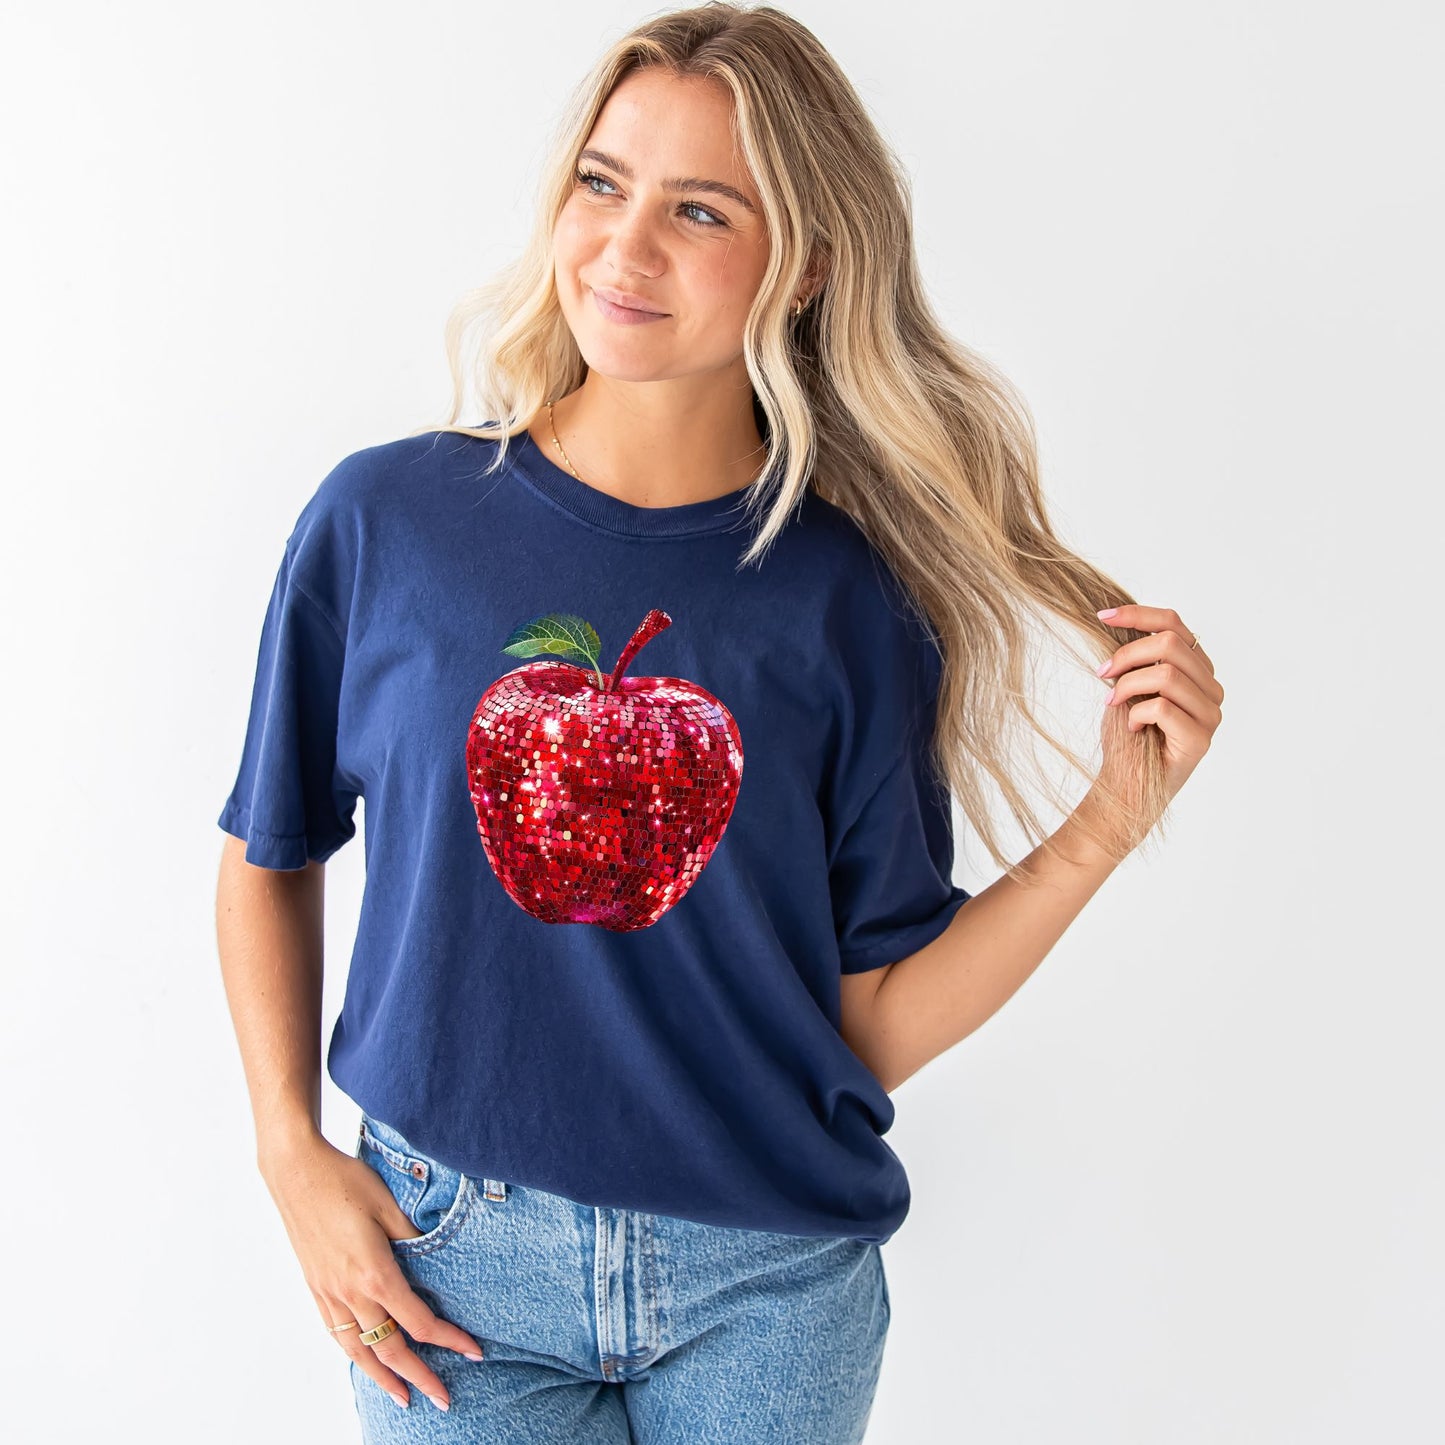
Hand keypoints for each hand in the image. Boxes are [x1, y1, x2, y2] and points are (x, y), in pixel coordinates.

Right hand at [260, 1132, 483, 1413]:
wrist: (295, 1171)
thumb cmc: (345, 1180)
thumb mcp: (389, 1205)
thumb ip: (413, 1237)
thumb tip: (434, 1257)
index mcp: (375, 1273)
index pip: (419, 1322)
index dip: (449, 1341)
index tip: (473, 1352)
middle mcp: (350, 1291)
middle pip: (389, 1349)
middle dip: (419, 1376)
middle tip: (443, 1399)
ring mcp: (328, 1292)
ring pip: (358, 1350)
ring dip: (382, 1378)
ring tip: (402, 1397)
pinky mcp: (314, 1286)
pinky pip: (336, 1332)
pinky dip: (353, 1353)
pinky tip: (362, 1360)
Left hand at [1095, 603, 1222, 802]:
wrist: (1125, 784)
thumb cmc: (1127, 735)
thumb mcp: (1129, 683)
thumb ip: (1137, 655)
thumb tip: (1116, 617)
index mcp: (1197, 669)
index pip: (1174, 623)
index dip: (1137, 614)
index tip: (1103, 616)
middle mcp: (1211, 688)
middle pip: (1171, 643)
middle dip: (1127, 654)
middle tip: (1102, 673)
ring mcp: (1210, 714)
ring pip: (1166, 674)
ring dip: (1127, 686)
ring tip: (1113, 703)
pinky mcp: (1201, 739)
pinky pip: (1162, 708)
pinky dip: (1136, 714)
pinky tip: (1132, 728)